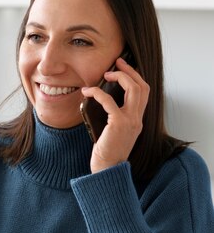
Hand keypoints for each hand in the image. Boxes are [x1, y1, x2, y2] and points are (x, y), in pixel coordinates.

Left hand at [81, 58, 149, 172]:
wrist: (107, 170)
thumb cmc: (107, 153)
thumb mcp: (114, 132)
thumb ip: (114, 117)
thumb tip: (101, 99)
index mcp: (137, 120)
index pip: (144, 92)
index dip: (135, 77)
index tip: (123, 67)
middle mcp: (138, 119)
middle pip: (142, 86)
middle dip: (130, 70)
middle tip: (117, 62)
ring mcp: (130, 121)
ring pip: (133, 89)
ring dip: (119, 77)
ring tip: (106, 74)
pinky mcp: (118, 123)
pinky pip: (109, 101)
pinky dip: (98, 93)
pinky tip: (88, 92)